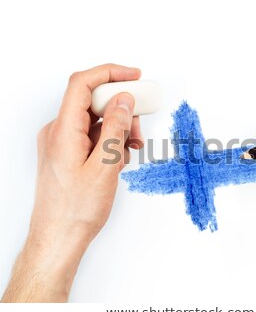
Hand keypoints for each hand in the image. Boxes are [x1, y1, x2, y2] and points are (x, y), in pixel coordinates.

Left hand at [2, 64, 142, 301]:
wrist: (59, 238)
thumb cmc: (76, 210)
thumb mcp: (104, 166)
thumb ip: (115, 128)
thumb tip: (124, 100)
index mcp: (63, 130)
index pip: (83, 84)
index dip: (110, 73)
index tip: (135, 76)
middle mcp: (59, 131)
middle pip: (93, 102)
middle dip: (122, 110)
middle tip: (140, 129)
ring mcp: (63, 143)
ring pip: (96, 120)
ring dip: (118, 129)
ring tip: (130, 151)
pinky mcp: (69, 153)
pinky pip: (92, 135)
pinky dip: (110, 141)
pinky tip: (119, 159)